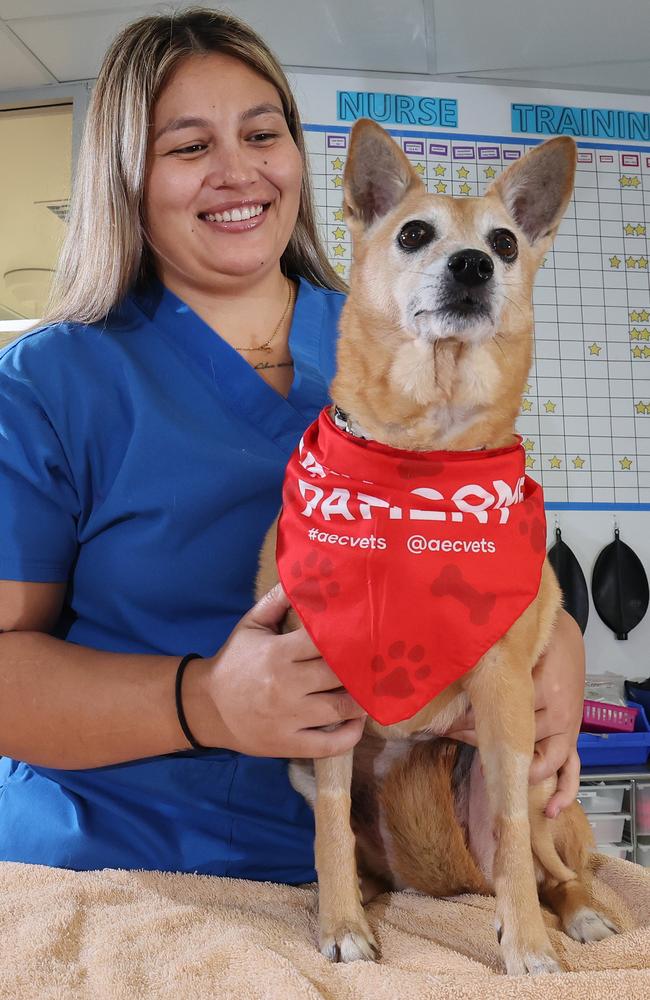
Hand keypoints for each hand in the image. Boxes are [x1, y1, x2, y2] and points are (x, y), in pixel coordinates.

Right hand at [185, 584, 365, 757]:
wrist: (205, 707)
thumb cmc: (234, 661)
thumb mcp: (250, 626)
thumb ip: (276, 600)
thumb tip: (301, 576)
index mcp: (278, 653)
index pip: (325, 641)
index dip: (350, 636)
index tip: (369, 632)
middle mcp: (286, 685)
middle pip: (338, 673)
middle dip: (362, 667)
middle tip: (381, 661)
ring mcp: (289, 718)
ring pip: (340, 708)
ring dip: (362, 699)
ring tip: (373, 689)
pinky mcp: (289, 744)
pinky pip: (330, 744)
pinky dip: (351, 734)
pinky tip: (358, 721)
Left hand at [447, 608, 584, 816]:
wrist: (562, 635)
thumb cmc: (532, 640)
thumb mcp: (512, 649)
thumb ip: (489, 669)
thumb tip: (449, 688)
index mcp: (543, 688)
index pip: (502, 717)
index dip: (470, 723)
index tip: (445, 723)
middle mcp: (558, 712)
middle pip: (516, 738)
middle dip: (479, 738)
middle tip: (452, 733)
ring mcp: (568, 728)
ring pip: (540, 759)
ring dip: (510, 765)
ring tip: (485, 770)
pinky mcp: (571, 736)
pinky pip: (572, 769)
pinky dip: (563, 791)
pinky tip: (548, 810)